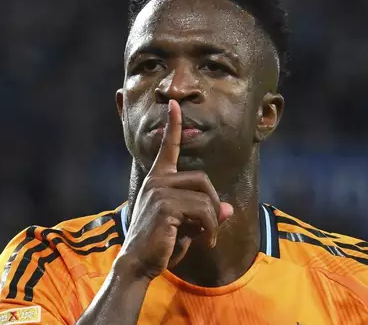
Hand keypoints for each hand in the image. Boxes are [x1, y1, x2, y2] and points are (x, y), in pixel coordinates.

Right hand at [116, 99, 233, 280]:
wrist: (139, 263)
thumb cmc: (162, 244)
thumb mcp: (188, 226)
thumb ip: (205, 213)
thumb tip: (228, 209)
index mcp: (158, 180)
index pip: (167, 147)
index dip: (173, 125)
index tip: (174, 104)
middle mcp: (157, 181)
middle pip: (202, 179)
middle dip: (214, 204)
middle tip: (213, 228)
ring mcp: (159, 191)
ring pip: (205, 197)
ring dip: (213, 221)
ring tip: (208, 238)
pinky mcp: (165, 206)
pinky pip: (202, 211)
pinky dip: (210, 229)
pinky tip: (204, 242)